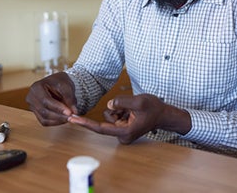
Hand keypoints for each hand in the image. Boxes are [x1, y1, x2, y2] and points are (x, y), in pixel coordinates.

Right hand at [26, 72, 77, 125]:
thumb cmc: (60, 82)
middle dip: (59, 116)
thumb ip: (70, 98)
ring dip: (58, 120)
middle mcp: (31, 98)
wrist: (57, 83)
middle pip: (44, 111)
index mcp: (36, 87)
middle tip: (71, 117)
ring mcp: (33, 107)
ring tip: (69, 118)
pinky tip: (63, 119)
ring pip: (44, 119)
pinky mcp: (36, 114)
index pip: (45, 100)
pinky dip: (55, 122)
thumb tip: (73, 111)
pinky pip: (44, 122)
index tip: (69, 112)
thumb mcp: (67, 85)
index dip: (57, 108)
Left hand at [68, 94, 190, 143]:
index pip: (100, 128)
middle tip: (131, 108)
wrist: (164, 114)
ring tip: (133, 110)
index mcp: (124, 132)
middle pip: (106, 120)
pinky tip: (132, 111)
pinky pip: (114, 116)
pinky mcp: (122, 128)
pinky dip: (121, 110)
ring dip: (119, 109)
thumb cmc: (154, 108)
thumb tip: (108, 105)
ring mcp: (122, 133)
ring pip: (109, 117)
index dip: (85, 123)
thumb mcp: (139, 101)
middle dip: (116, 110)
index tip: (72, 119)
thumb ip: (121, 102)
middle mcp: (122, 135)